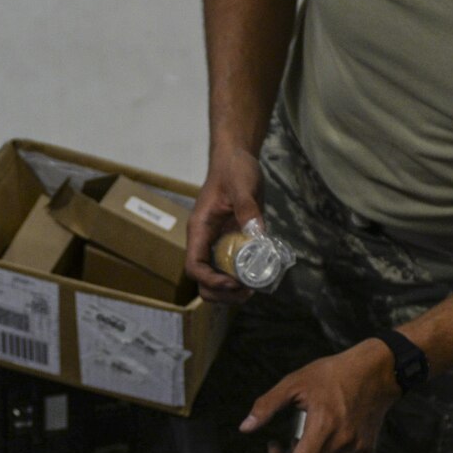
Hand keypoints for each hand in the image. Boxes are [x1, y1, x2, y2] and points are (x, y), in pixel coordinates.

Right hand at [186, 146, 262, 303]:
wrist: (236, 159)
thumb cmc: (234, 169)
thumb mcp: (242, 185)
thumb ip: (247, 208)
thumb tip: (256, 232)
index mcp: (200, 229)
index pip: (194, 266)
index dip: (211, 281)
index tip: (233, 283)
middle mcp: (204, 241)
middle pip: (202, 281)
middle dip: (222, 293)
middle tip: (246, 292)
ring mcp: (216, 244)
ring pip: (214, 280)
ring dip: (230, 291)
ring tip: (252, 289)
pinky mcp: (230, 243)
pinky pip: (230, 269)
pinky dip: (241, 279)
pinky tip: (258, 276)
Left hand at [240, 339, 398, 452]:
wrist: (376, 373)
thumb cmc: (331, 374)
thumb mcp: (294, 382)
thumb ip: (267, 405)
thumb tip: (244, 428)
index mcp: (324, 426)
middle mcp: (343, 444)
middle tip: (281, 443)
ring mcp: (357, 451)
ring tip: (303, 440)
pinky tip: (322, 443)